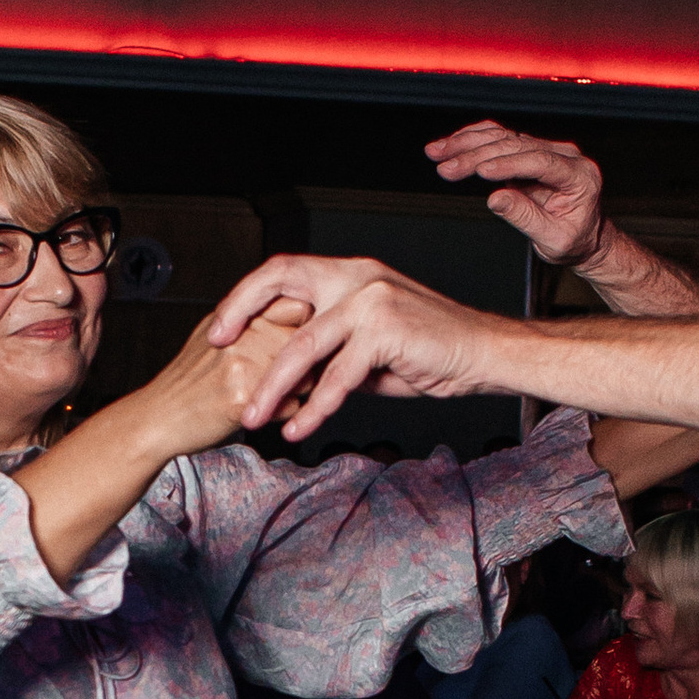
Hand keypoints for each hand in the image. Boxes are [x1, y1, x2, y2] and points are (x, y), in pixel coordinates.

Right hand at [133, 296, 313, 459]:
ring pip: (307, 376)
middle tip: (291, 377)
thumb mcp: (213, 336)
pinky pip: (291, 406)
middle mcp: (246, 334)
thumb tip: (286, 309)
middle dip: (309, 362)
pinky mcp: (247, 396)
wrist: (159, 416)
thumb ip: (246, 322)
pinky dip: (283, 414)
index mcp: (239, 316)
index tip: (302, 341)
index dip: (307, 326)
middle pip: (310, 342)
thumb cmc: (187, 381)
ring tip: (270, 396)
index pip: (298, 306)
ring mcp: (248, 364)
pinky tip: (260, 412)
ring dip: (298, 390)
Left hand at [210, 256, 517, 440]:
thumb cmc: (429, 350)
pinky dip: (315, 408)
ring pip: (303, 344)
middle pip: (280, 284)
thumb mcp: (368, 348)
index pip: (284, 270)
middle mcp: (357, 276)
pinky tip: (299, 429)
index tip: (221, 327)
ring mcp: (371, 300)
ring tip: (252, 416)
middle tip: (216, 352)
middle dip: (239, 314)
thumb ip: (329, 352)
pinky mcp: (386, 331)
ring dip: (272, 385)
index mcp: (350, 273)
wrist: (483, 354)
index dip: (247, 295)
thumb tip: (289, 378)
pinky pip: (338, 377)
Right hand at [426, 120, 605, 265]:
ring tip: (437, 153)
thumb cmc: (573, 241)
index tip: (481, 172)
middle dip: (477, 156)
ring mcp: (547, 149)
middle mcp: (565, 155)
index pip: (540, 161)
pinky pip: (499, 138)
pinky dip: (471, 141)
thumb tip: (495, 199)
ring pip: (503, 137)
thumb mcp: (553, 240)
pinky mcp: (529, 151)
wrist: (584, 237)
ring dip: (467, 143)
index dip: (509, 164)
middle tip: (446, 169)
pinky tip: (449, 145)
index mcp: (579, 175)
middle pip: (516, 146)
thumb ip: (526, 218)